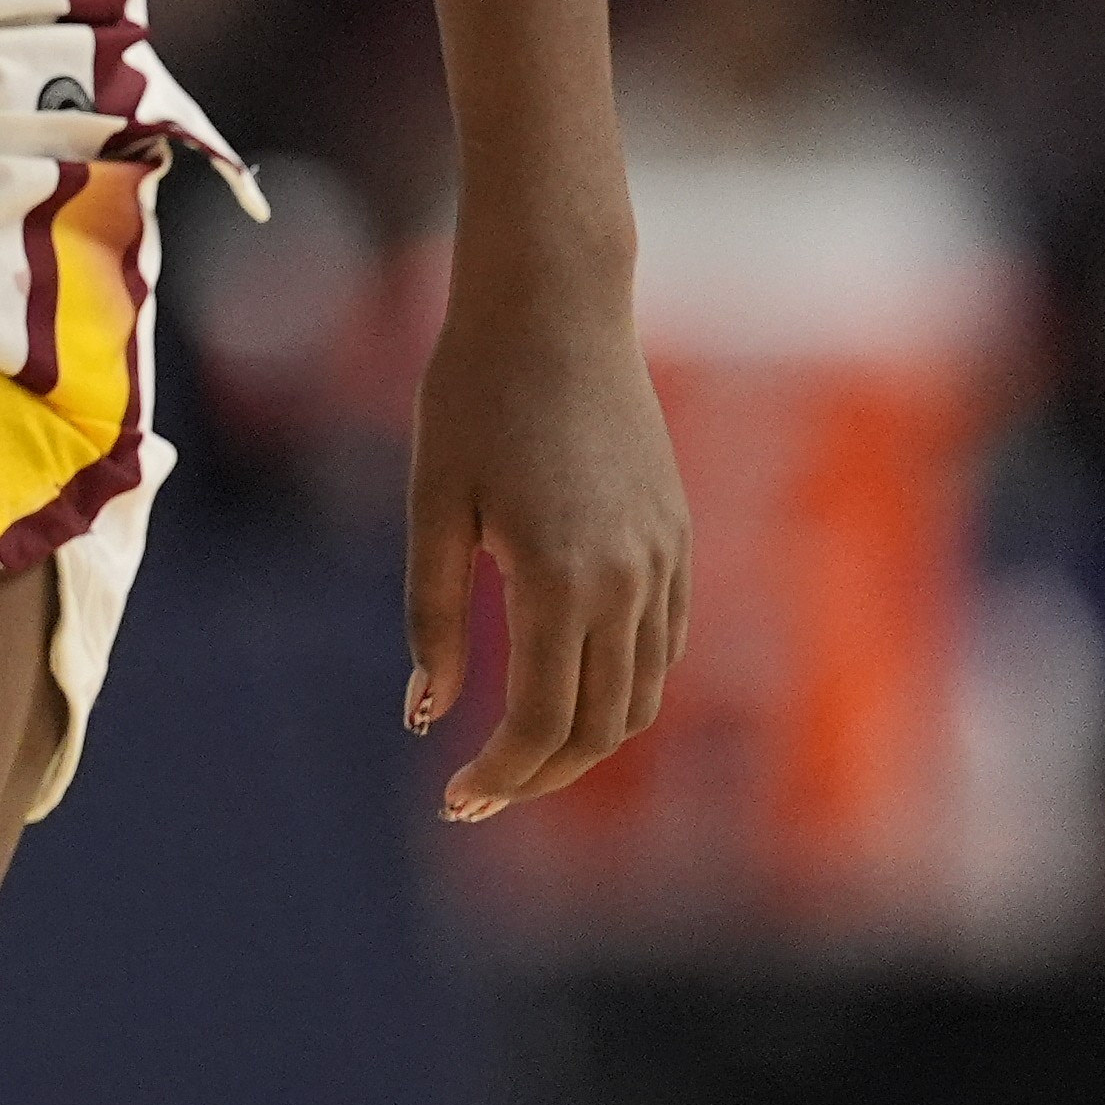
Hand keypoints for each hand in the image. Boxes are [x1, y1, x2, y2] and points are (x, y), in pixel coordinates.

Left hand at [400, 215, 686, 822]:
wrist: (555, 305)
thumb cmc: (474, 393)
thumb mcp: (432, 504)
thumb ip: (430, 617)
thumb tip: (426, 717)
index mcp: (558, 577)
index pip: (541, 722)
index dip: (500, 775)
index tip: (452, 799)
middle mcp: (626, 580)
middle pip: (600, 727)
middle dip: (540, 776)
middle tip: (478, 796)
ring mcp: (663, 559)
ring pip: (643, 695)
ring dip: (586, 742)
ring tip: (520, 757)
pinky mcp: (678, 536)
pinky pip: (664, 644)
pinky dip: (623, 688)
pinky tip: (569, 689)